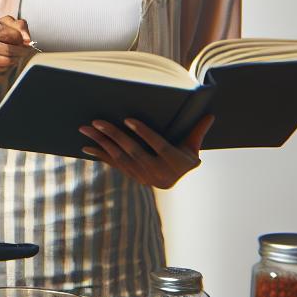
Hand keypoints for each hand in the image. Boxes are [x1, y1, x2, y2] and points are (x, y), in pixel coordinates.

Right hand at [0, 15, 32, 84]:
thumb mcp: (9, 26)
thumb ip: (20, 27)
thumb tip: (26, 39)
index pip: (0, 32)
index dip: (15, 37)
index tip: (22, 40)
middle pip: (2, 48)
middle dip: (18, 51)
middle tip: (24, 51)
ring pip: (0, 62)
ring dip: (13, 61)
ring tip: (15, 58)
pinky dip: (4, 71)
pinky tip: (5, 65)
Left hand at [80, 115, 213, 189]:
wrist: (175, 181)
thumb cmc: (185, 157)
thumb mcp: (192, 147)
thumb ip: (197, 132)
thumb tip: (210, 115)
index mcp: (175, 163)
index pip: (158, 146)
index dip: (144, 133)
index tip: (128, 119)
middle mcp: (158, 173)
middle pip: (134, 152)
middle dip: (114, 136)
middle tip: (97, 121)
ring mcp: (142, 176)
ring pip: (120, 157)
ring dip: (101, 143)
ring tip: (86, 129)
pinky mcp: (131, 176)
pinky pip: (114, 164)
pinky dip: (100, 155)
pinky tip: (86, 147)